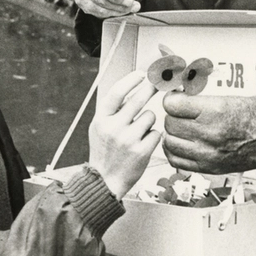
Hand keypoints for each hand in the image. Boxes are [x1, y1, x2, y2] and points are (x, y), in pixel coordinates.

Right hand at [89, 71, 160, 198]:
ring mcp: (128, 140)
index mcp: (101, 119)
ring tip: (139, 131)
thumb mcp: (99, 127)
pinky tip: (143, 143)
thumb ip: (112, 109)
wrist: (104, 181)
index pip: (117, 92)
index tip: (141, 74)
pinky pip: (156, 133)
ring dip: (148, 120)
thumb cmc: (104, 150)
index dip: (131, 80)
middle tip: (156, 84)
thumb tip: (132, 87)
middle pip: (138, 99)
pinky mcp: (142, 152)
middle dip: (150, 89)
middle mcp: (113, 128)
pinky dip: (153, 136)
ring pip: (150, 116)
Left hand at [162, 93, 255, 174]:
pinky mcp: (208, 167)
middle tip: (180, 112)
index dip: (171, 99)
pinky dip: (174, 150)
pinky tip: (181, 142)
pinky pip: (176, 160)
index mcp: (215, 111)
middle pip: (170, 123)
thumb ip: (198, 98)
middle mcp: (210, 134)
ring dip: (172, 133)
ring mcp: (208, 153)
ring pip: (169, 142)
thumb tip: (175, 95)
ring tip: (181, 127)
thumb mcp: (226, 97)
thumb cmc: (252, 115)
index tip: (175, 97)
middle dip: (172, 115)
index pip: (172, 105)